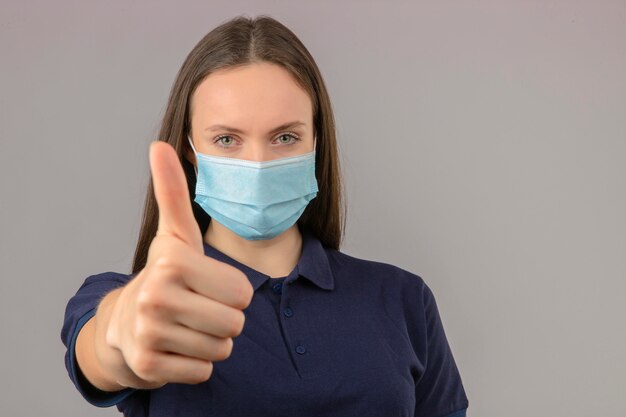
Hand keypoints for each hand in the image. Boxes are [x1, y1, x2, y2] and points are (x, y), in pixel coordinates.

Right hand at [103, 141, 253, 388]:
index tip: (207, 284)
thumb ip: (174, 192)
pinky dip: (197, 364)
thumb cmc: (165, 274)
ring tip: (188, 325)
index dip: (233, 292)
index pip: (243, 293)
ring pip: (222, 349)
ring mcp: (150, 333)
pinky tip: (177, 347)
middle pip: (235, 323)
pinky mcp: (148, 365)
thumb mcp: (175, 234)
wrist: (125, 322)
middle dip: (225, 319)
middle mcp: (157, 297)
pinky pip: (204, 372)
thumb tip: (160, 145)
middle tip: (198, 308)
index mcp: (173, 263)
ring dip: (212, 341)